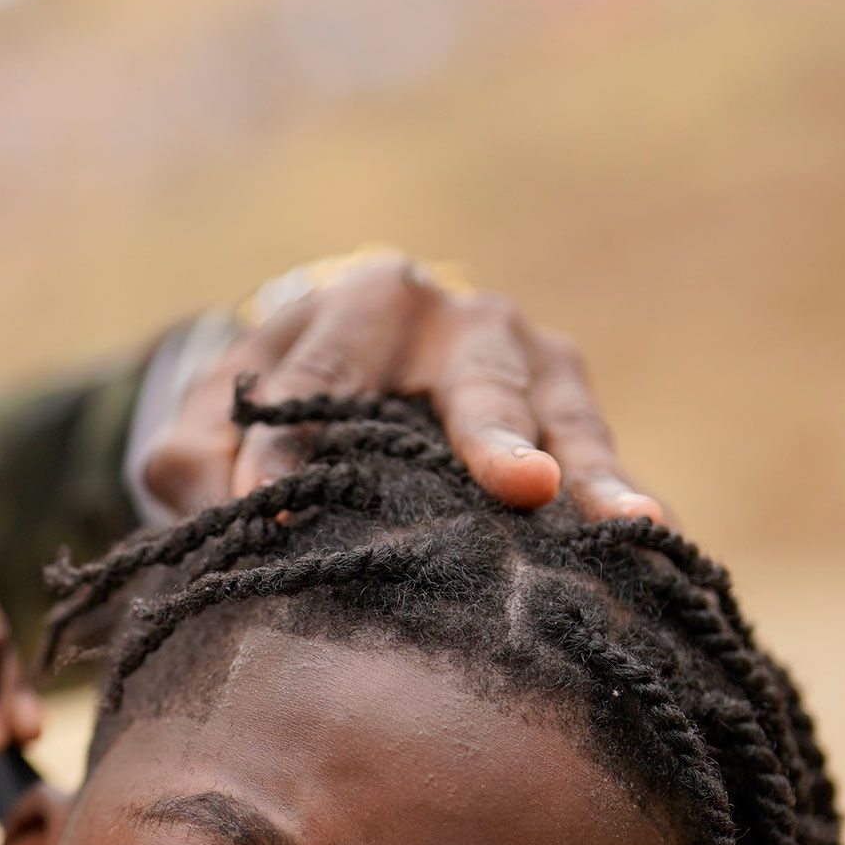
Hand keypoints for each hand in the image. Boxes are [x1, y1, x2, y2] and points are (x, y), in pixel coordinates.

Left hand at [138, 251, 667, 521]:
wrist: (355, 369)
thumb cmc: (278, 404)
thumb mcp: (215, 421)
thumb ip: (194, 461)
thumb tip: (229, 514)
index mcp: (359, 302)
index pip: (321, 379)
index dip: (292, 452)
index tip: (270, 517)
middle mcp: (458, 317)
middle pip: (477, 380)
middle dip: (494, 435)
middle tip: (520, 488)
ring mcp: (531, 358)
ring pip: (561, 416)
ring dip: (589, 474)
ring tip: (626, 522)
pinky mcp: (572, 407)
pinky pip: (601, 454)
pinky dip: (621, 497)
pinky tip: (650, 542)